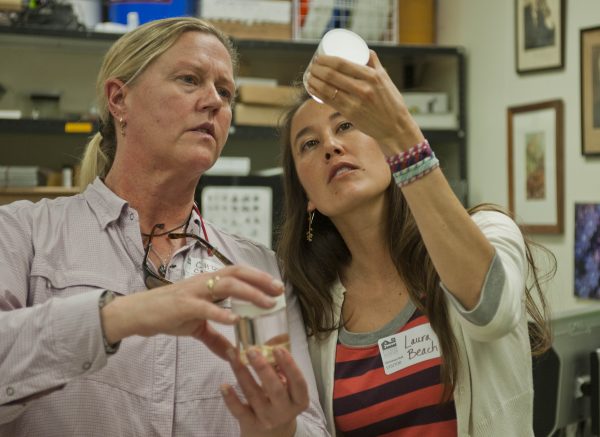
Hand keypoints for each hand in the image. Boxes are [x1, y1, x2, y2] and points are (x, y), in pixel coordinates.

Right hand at [101, 265, 283, 359]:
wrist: (139, 313)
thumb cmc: (169, 314)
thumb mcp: (197, 327)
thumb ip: (216, 338)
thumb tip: (233, 354)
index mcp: (209, 282)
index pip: (238, 273)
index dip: (259, 277)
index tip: (277, 286)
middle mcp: (204, 282)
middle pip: (237, 273)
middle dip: (260, 281)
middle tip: (279, 291)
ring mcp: (194, 292)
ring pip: (226, 285)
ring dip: (249, 293)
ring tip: (266, 303)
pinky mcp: (182, 306)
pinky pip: (205, 308)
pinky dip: (221, 313)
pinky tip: (236, 319)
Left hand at [221, 346, 308, 436]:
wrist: (270, 435)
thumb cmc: (279, 401)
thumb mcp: (287, 387)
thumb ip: (281, 366)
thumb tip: (278, 337)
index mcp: (299, 399)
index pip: (298, 382)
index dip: (289, 365)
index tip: (278, 349)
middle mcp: (284, 411)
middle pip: (275, 389)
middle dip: (263, 369)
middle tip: (251, 350)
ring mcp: (267, 419)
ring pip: (253, 395)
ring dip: (242, 373)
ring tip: (233, 355)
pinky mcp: (250, 424)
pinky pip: (239, 411)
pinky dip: (230, 398)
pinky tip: (223, 385)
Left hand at [305, 50, 424, 153]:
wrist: (395, 127)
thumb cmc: (391, 102)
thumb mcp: (386, 79)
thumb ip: (375, 65)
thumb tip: (366, 50)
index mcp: (372, 76)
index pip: (343, 63)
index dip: (326, 59)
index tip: (319, 57)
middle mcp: (364, 88)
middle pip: (332, 74)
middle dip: (317, 68)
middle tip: (313, 66)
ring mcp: (356, 102)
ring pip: (328, 88)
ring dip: (314, 80)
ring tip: (309, 76)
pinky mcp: (350, 114)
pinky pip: (329, 101)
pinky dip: (317, 93)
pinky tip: (311, 88)